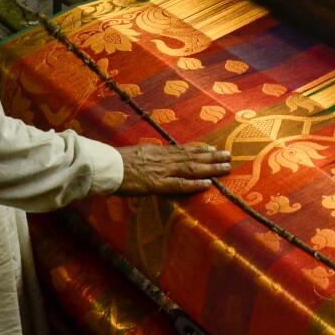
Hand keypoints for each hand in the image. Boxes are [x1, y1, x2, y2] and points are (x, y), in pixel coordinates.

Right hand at [113, 144, 231, 195]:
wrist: (105, 166)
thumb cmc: (115, 162)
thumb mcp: (135, 154)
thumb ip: (148, 156)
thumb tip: (153, 157)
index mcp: (157, 152)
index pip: (183, 150)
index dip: (199, 150)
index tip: (213, 149)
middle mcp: (164, 159)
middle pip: (192, 157)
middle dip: (212, 158)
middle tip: (229, 156)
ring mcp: (162, 171)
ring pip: (192, 168)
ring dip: (211, 168)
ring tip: (226, 167)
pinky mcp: (158, 184)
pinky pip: (180, 185)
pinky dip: (195, 184)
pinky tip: (208, 184)